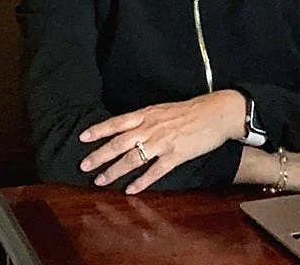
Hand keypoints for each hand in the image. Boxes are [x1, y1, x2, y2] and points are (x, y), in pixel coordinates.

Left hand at [79, 90, 245, 193]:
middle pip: (119, 143)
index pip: (117, 122)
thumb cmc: (190, 110)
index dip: (99, 130)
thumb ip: (145, 118)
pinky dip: (141, 182)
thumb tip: (127, 127)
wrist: (216, 112)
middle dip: (99, 155)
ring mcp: (163, 142)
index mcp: (147, 114)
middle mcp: (151, 128)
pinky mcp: (176, 155)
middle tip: (84, 165)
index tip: (83, 137)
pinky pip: (155, 171)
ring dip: (114, 171)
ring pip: (133, 158)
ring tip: (101, 180)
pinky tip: (131, 190)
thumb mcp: (163, 109)